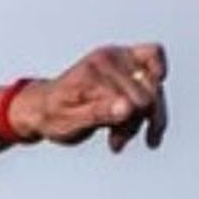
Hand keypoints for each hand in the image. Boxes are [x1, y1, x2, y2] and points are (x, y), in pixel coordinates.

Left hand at [14, 43, 168, 151]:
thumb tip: (128, 107)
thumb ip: (98, 113)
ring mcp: (116, 55)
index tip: (115, 144)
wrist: (43, 108)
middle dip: (136, 121)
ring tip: (125, 136)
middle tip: (116, 141)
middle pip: (147, 92)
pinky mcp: (125, 56)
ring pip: (153, 83)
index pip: (133, 99)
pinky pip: (154, 54)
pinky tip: (149, 103)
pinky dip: (156, 80)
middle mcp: (105, 59)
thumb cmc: (54, 117)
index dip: (130, 124)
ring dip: (147, 114)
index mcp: (91, 74)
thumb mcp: (69, 124)